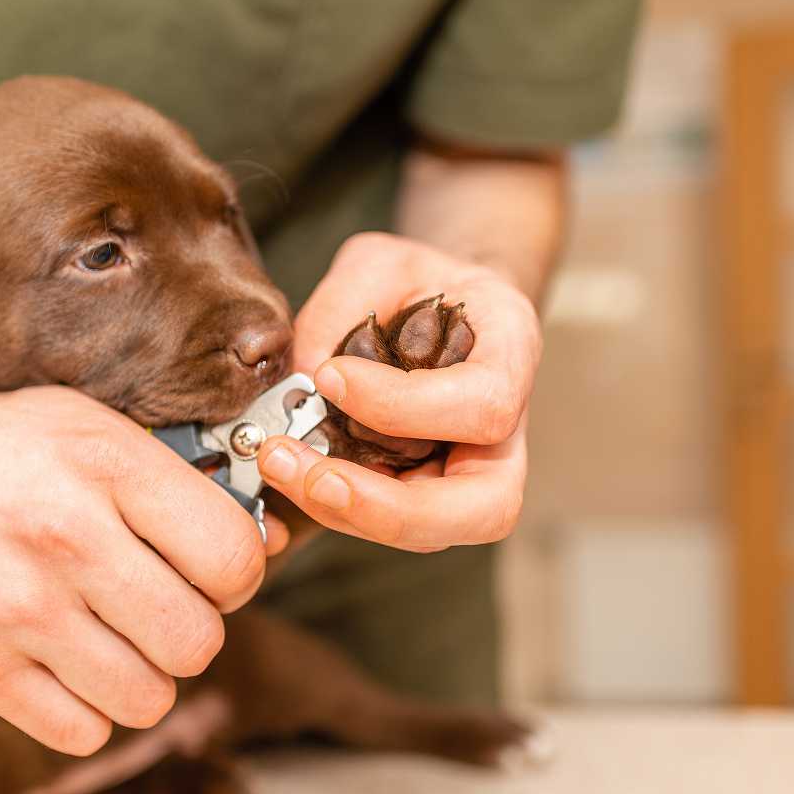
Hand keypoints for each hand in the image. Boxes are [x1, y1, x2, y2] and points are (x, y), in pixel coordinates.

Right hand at [0, 386, 270, 754]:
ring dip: (140, 678)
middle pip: (198, 640)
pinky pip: (82, 732)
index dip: (236, 575)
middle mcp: (67, 534)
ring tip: (109, 641)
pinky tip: (61, 666)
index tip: (208, 573)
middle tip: (157, 612)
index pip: (233, 556)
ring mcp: (17, 607)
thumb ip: (167, 475)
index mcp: (106, 462)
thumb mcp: (80, 424)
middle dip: (189, 633)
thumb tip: (265, 540)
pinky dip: (84, 712)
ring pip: (148, 697)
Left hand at [259, 233, 540, 549]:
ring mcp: (469, 476)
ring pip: (431, 530)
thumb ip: (340, 308)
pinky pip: (387, 522)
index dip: (407, 406)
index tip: (331, 377)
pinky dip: (334, 507)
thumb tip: (301, 379)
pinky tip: (289, 470)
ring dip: (349, 511)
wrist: (438, 305)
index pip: (484, 406)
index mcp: (513, 357)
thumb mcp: (379, 263)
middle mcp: (507, 434)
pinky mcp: (424, 496)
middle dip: (391, 506)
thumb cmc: (417, 281)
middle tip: (312, 474)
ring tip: (280, 463)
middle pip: (485, 507)